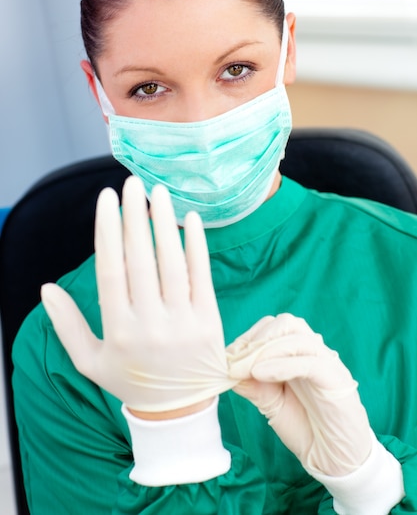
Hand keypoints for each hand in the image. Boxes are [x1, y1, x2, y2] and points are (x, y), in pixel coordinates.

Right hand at [41, 176, 233, 414]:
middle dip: (134, 216)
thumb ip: (66, 325)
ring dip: (164, 224)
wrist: (178, 411)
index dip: (107, 230)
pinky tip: (190, 219)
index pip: (110, 270)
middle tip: (131, 183)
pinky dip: (197, 246)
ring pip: (172, 263)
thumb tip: (45, 288)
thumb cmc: (130, 380)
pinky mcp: (209, 321)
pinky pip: (202, 277)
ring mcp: (182, 322)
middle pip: (140, 259)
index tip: (106, 199)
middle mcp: (150, 324)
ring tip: (158, 192)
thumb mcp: (89, 360)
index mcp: (117, 330)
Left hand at [227, 314, 371, 476]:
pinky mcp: (338, 381)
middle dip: (257, 337)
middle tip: (236, 360)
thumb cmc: (305, 428)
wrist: (335, 459)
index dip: (249, 336)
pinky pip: (310, 363)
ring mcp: (328, 364)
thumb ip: (253, 386)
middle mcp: (314, 353)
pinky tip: (261, 374)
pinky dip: (283, 365)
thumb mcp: (271, 405)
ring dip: (266, 350)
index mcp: (298, 354)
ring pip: (298, 338)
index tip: (229, 355)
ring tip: (245, 369)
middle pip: (287, 324)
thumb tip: (228, 369)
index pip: (274, 327)